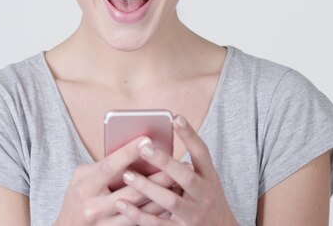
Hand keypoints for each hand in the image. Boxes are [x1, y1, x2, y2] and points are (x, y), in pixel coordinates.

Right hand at [53, 135, 177, 224]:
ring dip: (163, 195)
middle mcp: (95, 207)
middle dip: (157, 176)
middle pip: (132, 190)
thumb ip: (100, 166)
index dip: (128, 152)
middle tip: (177, 162)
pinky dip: (157, 212)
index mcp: (85, 187)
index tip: (146, 139)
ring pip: (141, 210)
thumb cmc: (76, 198)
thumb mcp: (79, 178)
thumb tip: (128, 152)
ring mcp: (105, 224)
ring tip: (180, 181)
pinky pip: (141, 224)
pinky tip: (171, 202)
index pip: (109, 166)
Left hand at [114, 115, 238, 224]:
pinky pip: (157, 224)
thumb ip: (186, 167)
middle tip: (144, 146)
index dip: (190, 135)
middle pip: (185, 176)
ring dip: (147, 187)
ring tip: (127, 174)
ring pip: (170, 201)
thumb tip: (156, 144)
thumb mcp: (205, 181)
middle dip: (164, 161)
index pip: (202, 153)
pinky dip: (138, 215)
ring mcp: (194, 215)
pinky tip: (122, 204)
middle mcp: (204, 195)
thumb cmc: (206, 200)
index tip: (175, 117)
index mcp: (209, 178)